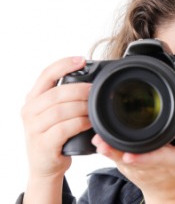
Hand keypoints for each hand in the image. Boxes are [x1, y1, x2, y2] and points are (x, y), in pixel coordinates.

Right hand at [21, 57, 91, 179]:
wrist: (46, 165)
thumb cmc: (55, 135)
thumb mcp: (54, 113)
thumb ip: (64, 97)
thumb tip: (90, 81)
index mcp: (33, 98)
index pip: (46, 74)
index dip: (64, 65)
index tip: (82, 59)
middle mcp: (29, 110)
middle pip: (57, 93)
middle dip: (81, 90)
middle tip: (96, 91)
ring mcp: (34, 128)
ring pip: (61, 110)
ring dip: (82, 107)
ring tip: (94, 109)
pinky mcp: (43, 143)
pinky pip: (64, 128)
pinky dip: (80, 123)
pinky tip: (89, 122)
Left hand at [92, 122, 174, 202]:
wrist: (170, 194)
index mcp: (167, 162)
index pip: (154, 159)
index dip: (142, 157)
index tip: (130, 155)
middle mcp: (148, 166)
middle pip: (131, 157)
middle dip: (117, 151)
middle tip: (103, 142)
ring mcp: (135, 168)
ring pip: (120, 158)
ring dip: (109, 151)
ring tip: (99, 140)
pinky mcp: (128, 167)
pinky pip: (116, 158)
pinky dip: (108, 150)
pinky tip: (100, 141)